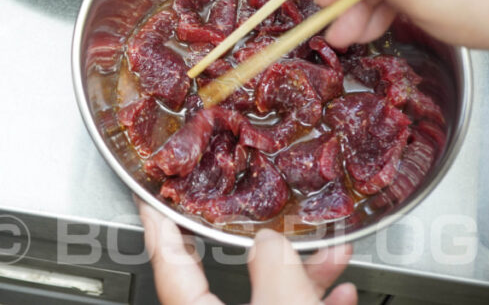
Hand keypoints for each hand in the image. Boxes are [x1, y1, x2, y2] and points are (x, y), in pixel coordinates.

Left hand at [138, 201, 355, 304]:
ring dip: (300, 275)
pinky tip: (338, 292)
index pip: (166, 259)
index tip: (150, 195)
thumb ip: (274, 267)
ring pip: (264, 300)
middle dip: (247, 241)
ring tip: (329, 252)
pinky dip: (312, 303)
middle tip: (235, 207)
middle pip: (218, 277)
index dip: (158, 222)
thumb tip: (271, 242)